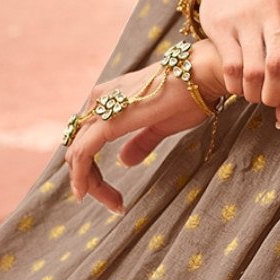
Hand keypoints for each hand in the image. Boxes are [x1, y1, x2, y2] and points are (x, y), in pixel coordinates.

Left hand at [64, 41, 224, 214]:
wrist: (203, 75)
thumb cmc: (191, 96)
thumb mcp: (162, 125)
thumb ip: (141, 142)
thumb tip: (124, 160)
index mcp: (111, 98)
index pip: (88, 139)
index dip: (94, 169)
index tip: (113, 194)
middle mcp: (99, 99)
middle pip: (79, 148)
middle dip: (91, 179)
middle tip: (115, 203)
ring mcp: (101, 107)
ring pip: (77, 154)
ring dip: (89, 183)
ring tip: (114, 204)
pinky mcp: (107, 121)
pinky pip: (82, 154)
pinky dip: (82, 177)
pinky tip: (88, 193)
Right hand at [198, 0, 279, 126]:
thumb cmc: (274, 27)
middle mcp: (275, 8)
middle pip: (278, 63)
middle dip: (276, 93)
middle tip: (272, 102)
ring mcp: (247, 14)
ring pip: (254, 70)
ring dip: (255, 93)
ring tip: (257, 97)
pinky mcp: (222, 24)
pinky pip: (232, 68)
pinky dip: (237, 87)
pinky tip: (240, 88)